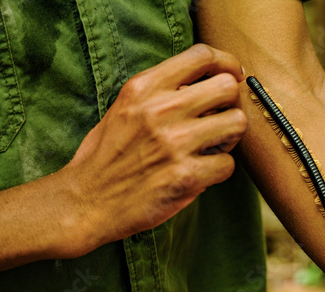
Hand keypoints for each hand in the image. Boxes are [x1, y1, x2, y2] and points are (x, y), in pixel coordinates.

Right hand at [61, 44, 246, 251]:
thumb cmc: (105, 157)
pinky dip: (219, 170)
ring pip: (237, 122)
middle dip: (230, 102)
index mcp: (144, 88)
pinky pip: (228, 164)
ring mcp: (175, 143)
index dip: (226, 64)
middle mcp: (161, 110)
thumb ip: (159, 92)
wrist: (87, 202)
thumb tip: (202, 85)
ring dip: (230, 136)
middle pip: (227, 86)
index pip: (202, 55)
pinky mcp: (186, 176)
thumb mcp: (122, 108)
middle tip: (221, 117)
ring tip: (213, 146)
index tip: (231, 75)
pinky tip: (201, 172)